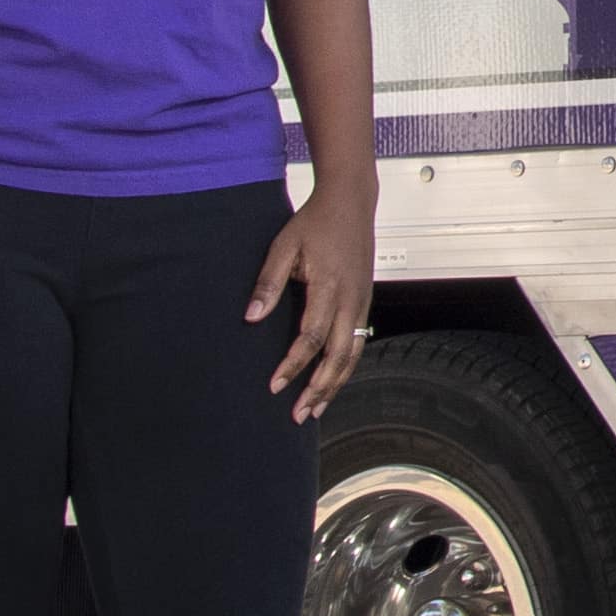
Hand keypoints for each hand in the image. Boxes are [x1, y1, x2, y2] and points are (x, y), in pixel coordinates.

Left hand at [254, 170, 376, 417]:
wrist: (351, 202)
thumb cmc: (316, 221)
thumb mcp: (284, 246)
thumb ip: (268, 282)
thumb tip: (252, 316)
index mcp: (329, 286)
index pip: (310, 337)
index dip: (293, 364)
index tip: (274, 384)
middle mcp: (351, 299)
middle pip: (337, 357)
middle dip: (318, 389)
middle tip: (298, 414)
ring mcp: (362, 302)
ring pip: (352, 356)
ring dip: (334, 385)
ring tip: (315, 409)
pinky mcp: (364, 302)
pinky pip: (357, 344)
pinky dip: (345, 368)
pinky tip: (332, 381)